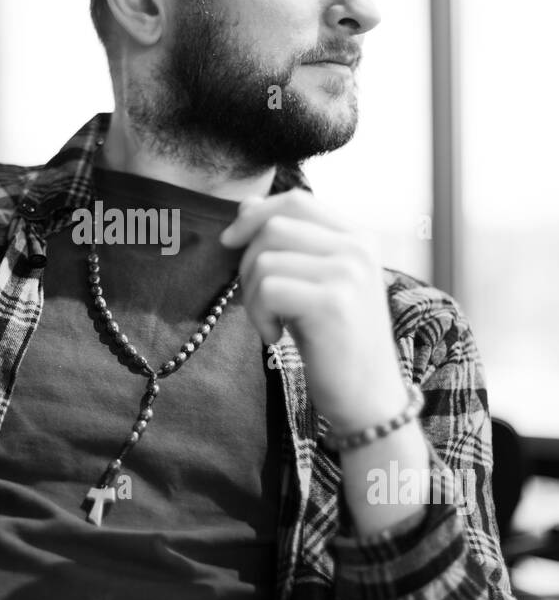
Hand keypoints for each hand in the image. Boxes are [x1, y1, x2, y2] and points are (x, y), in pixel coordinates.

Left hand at [220, 189, 408, 434]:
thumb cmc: (336, 341)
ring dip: (252, 295)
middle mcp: (359, 248)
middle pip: (274, 226)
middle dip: (248, 262)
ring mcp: (349, 273)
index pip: (296, 200)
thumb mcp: (316, 282)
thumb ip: (291, 244)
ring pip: (265, 259)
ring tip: (271, 321)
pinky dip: (259, 316)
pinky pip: (268, 290)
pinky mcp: (333, 303)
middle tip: (257, 300)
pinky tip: (276, 336)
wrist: (369, 398)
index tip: (231, 243)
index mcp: (359, 237)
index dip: (255, 215)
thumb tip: (246, 205)